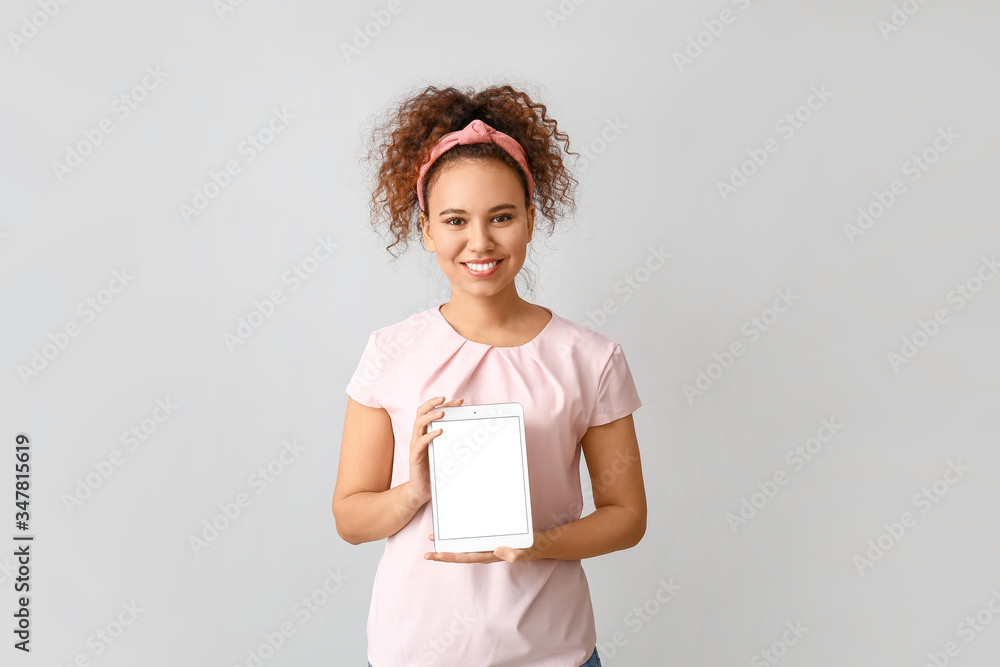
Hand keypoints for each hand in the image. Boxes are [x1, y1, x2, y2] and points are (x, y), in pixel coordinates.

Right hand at [405, 396, 463, 510]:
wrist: (421, 489)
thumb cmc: (433, 469)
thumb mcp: (444, 452)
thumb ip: (452, 441)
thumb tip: (470, 432)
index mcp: (425, 433)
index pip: (431, 412)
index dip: (444, 405)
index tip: (459, 401)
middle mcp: (418, 436)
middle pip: (421, 413)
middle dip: (433, 403)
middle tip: (444, 399)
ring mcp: (416, 446)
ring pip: (419, 424)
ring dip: (430, 416)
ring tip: (442, 413)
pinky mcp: (415, 456)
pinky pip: (420, 443)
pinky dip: (429, 435)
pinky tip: (439, 432)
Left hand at [423, 532, 534, 562]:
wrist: (542, 545)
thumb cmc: (533, 547)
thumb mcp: (526, 549)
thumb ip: (514, 552)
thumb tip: (497, 551)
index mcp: (491, 555)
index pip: (466, 557)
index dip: (450, 556)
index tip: (435, 554)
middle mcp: (487, 553)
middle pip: (461, 555)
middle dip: (443, 554)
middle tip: (426, 552)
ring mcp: (489, 548)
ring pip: (464, 549)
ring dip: (450, 546)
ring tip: (436, 542)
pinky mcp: (492, 542)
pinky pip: (472, 542)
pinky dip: (461, 539)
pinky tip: (456, 536)